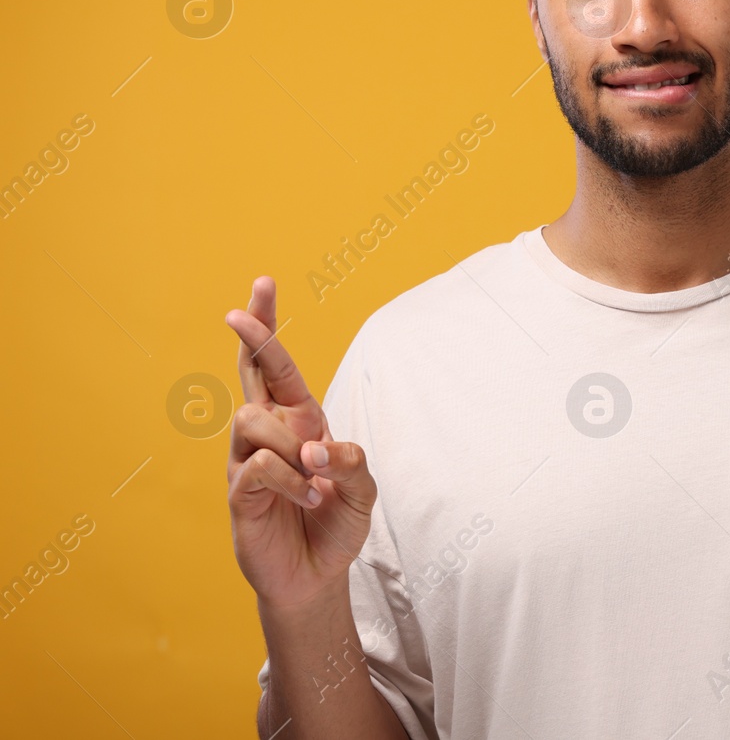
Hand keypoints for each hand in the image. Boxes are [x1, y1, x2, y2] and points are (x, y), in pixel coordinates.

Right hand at [225, 277, 376, 610]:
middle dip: (249, 340)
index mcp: (297, 420)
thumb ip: (353, 462)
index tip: (262, 284)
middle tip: (237, 314)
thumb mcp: (363, 490)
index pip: (275, 365)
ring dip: (290, 443)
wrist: (317, 575)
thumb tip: (320, 448)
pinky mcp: (238, 494)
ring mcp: (246, 461)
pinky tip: (307, 497)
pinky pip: (256, 465)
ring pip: (252, 419)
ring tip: (315, 476)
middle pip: (249, 374)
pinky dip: (290, 479)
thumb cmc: (335, 523)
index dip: (266, 326)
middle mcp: (267, 433)